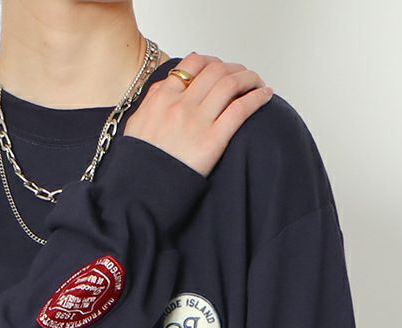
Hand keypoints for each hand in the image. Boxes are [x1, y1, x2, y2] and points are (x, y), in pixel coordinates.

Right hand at [122, 52, 273, 176]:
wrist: (139, 192)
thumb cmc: (137, 164)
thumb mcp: (136, 125)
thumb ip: (151, 102)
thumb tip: (165, 86)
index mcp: (162, 98)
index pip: (192, 64)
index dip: (212, 62)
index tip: (220, 68)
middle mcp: (180, 104)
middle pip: (216, 70)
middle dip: (234, 69)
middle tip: (243, 76)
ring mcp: (197, 122)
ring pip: (230, 84)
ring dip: (249, 79)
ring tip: (257, 84)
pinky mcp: (212, 141)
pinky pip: (240, 109)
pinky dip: (257, 98)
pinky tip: (266, 95)